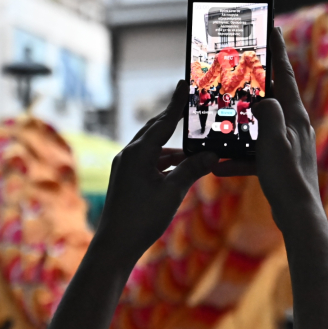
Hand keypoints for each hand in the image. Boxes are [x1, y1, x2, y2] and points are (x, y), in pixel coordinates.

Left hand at [96, 81, 217, 267]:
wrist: (115, 245)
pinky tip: (181, 165)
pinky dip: (166, 160)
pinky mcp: (126, 178)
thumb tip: (212, 155)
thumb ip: (192, 170)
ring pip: (153, 147)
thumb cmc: (142, 219)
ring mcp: (125, 166)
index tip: (184, 83)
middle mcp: (129, 154)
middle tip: (190, 104)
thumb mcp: (172, 192)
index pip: (163, 121)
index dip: (176, 102)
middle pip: (156, 129)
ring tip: (195, 142)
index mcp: (138, 153)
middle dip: (174, 118)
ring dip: (173, 145)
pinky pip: (149, 161)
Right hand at [215, 28, 322, 228]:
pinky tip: (220, 165)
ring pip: (258, 126)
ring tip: (221, 119)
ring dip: (239, 124)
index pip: (284, 74)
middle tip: (238, 68)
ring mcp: (287, 144)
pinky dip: (238, 157)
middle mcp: (293, 126)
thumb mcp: (273, 140)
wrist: (298, 216)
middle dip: (253, 84)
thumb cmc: (288, 177)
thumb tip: (261, 98)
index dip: (277, 50)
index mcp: (294, 116)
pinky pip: (254, 153)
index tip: (272, 28)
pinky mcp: (279, 163)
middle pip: (270, 96)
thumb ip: (266, 113)